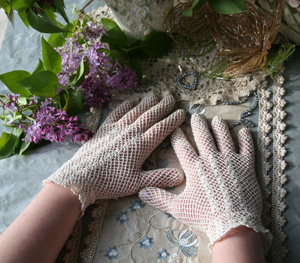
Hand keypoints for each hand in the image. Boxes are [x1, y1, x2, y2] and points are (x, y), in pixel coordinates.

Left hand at [44, 95, 185, 211]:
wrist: (82, 178)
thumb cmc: (110, 182)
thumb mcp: (137, 184)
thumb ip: (159, 178)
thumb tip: (181, 176)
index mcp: (141, 146)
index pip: (161, 128)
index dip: (172, 120)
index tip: (181, 112)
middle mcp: (131, 133)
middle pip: (150, 115)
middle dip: (162, 106)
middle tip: (171, 97)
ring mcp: (117, 129)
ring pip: (135, 111)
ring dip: (146, 102)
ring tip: (155, 94)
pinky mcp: (105, 128)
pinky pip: (117, 112)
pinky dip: (125, 105)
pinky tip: (131, 100)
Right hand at [139, 114, 270, 248]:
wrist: (233, 224)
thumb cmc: (204, 216)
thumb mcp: (178, 208)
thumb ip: (159, 198)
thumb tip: (141, 191)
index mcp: (194, 167)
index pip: (182, 146)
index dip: (177, 135)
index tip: (175, 127)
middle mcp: (212, 159)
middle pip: (204, 137)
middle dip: (199, 125)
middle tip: (196, 116)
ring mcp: (230, 161)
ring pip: (224, 138)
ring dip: (220, 127)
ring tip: (217, 119)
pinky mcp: (246, 166)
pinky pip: (247, 148)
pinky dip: (245, 138)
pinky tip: (243, 131)